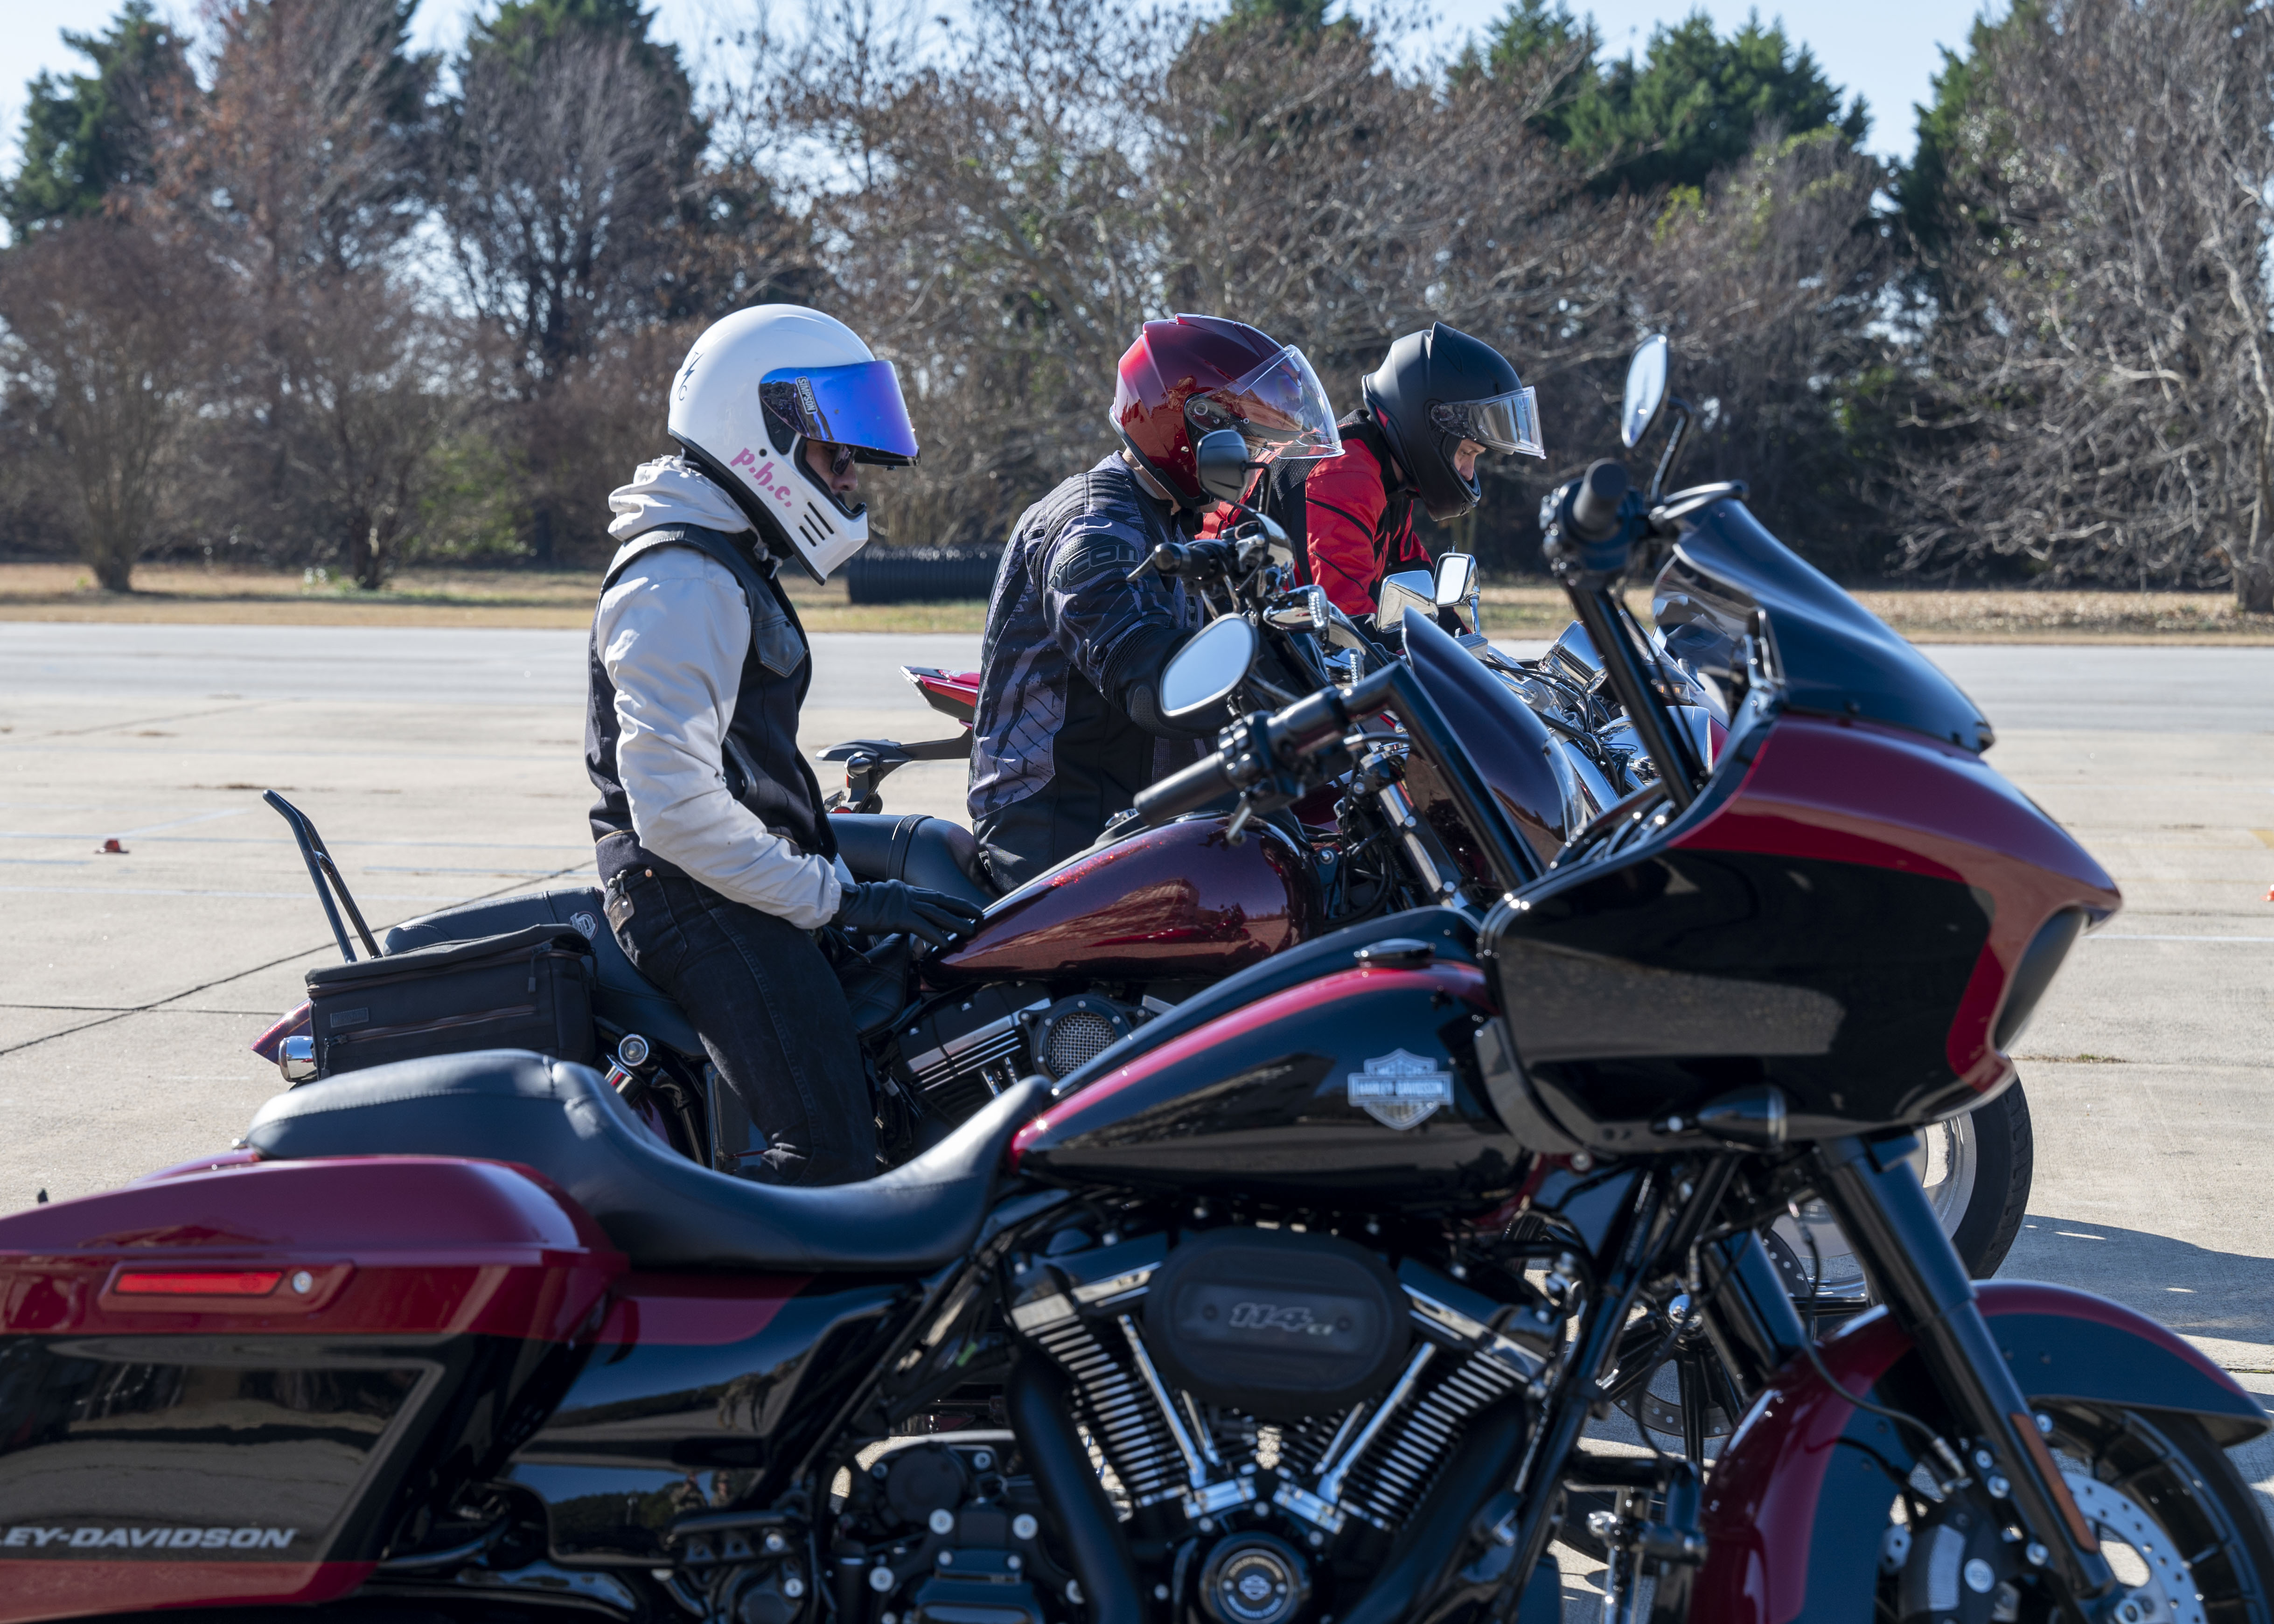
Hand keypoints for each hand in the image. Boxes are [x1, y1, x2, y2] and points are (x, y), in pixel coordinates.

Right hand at [832, 880, 985, 948]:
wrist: (841, 901)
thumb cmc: (855, 906)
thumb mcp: (880, 904)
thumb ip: (894, 911)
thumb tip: (901, 921)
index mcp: (904, 890)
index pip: (933, 896)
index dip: (951, 902)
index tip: (965, 907)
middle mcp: (907, 893)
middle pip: (941, 900)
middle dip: (962, 907)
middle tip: (980, 914)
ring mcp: (903, 903)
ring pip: (937, 913)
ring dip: (956, 922)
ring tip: (972, 930)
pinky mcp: (897, 916)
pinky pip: (921, 927)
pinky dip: (935, 935)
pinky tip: (946, 943)